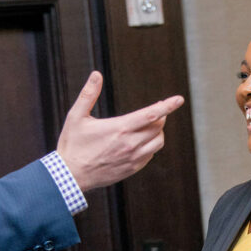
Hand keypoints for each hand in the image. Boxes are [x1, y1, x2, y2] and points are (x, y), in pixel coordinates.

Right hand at [56, 71, 184, 190]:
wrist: (71, 176)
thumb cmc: (72, 145)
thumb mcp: (76, 116)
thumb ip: (88, 94)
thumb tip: (96, 74)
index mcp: (120, 128)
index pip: (151, 114)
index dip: (167, 106)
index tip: (179, 99)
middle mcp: (130, 144)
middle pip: (157, 127)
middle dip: (159, 116)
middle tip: (154, 111)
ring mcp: (133, 158)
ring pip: (158, 142)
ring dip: (157, 132)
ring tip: (150, 126)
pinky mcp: (132, 169)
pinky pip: (150, 155)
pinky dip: (151, 146)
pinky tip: (141, 142)